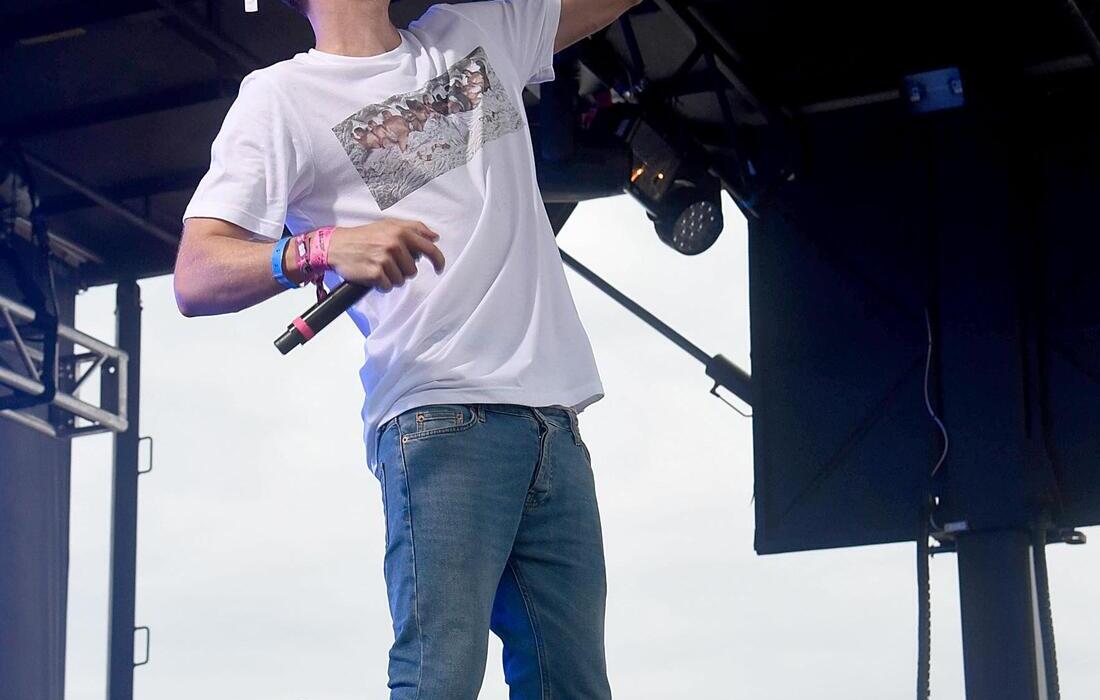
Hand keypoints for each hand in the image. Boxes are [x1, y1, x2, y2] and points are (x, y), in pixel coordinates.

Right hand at [327, 219, 445, 291]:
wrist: (336, 245)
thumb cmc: (364, 236)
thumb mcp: (389, 225)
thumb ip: (414, 228)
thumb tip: (434, 237)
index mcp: (400, 231)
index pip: (429, 248)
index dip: (438, 261)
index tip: (439, 268)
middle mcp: (394, 243)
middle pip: (413, 270)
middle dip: (402, 270)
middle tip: (388, 262)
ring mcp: (384, 259)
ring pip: (401, 280)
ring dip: (391, 278)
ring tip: (379, 267)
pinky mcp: (375, 273)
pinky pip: (388, 286)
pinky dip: (381, 284)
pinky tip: (373, 275)